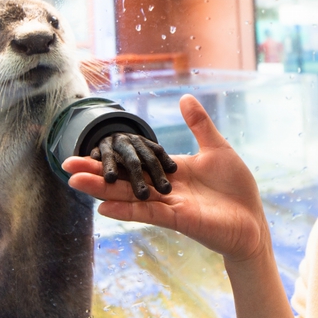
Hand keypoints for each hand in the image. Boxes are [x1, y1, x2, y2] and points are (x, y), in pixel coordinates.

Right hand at [62, 94, 269, 262]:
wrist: (252, 219)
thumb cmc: (236, 187)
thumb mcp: (216, 148)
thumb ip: (198, 124)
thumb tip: (185, 97)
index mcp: (169, 172)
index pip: (133, 163)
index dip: (110, 158)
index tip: (85, 151)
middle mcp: (163, 189)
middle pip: (123, 180)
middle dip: (95, 174)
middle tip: (66, 166)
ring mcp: (168, 206)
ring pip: (128, 197)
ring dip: (102, 191)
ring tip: (75, 183)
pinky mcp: (178, 220)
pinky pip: (149, 213)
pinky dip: (127, 210)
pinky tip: (104, 207)